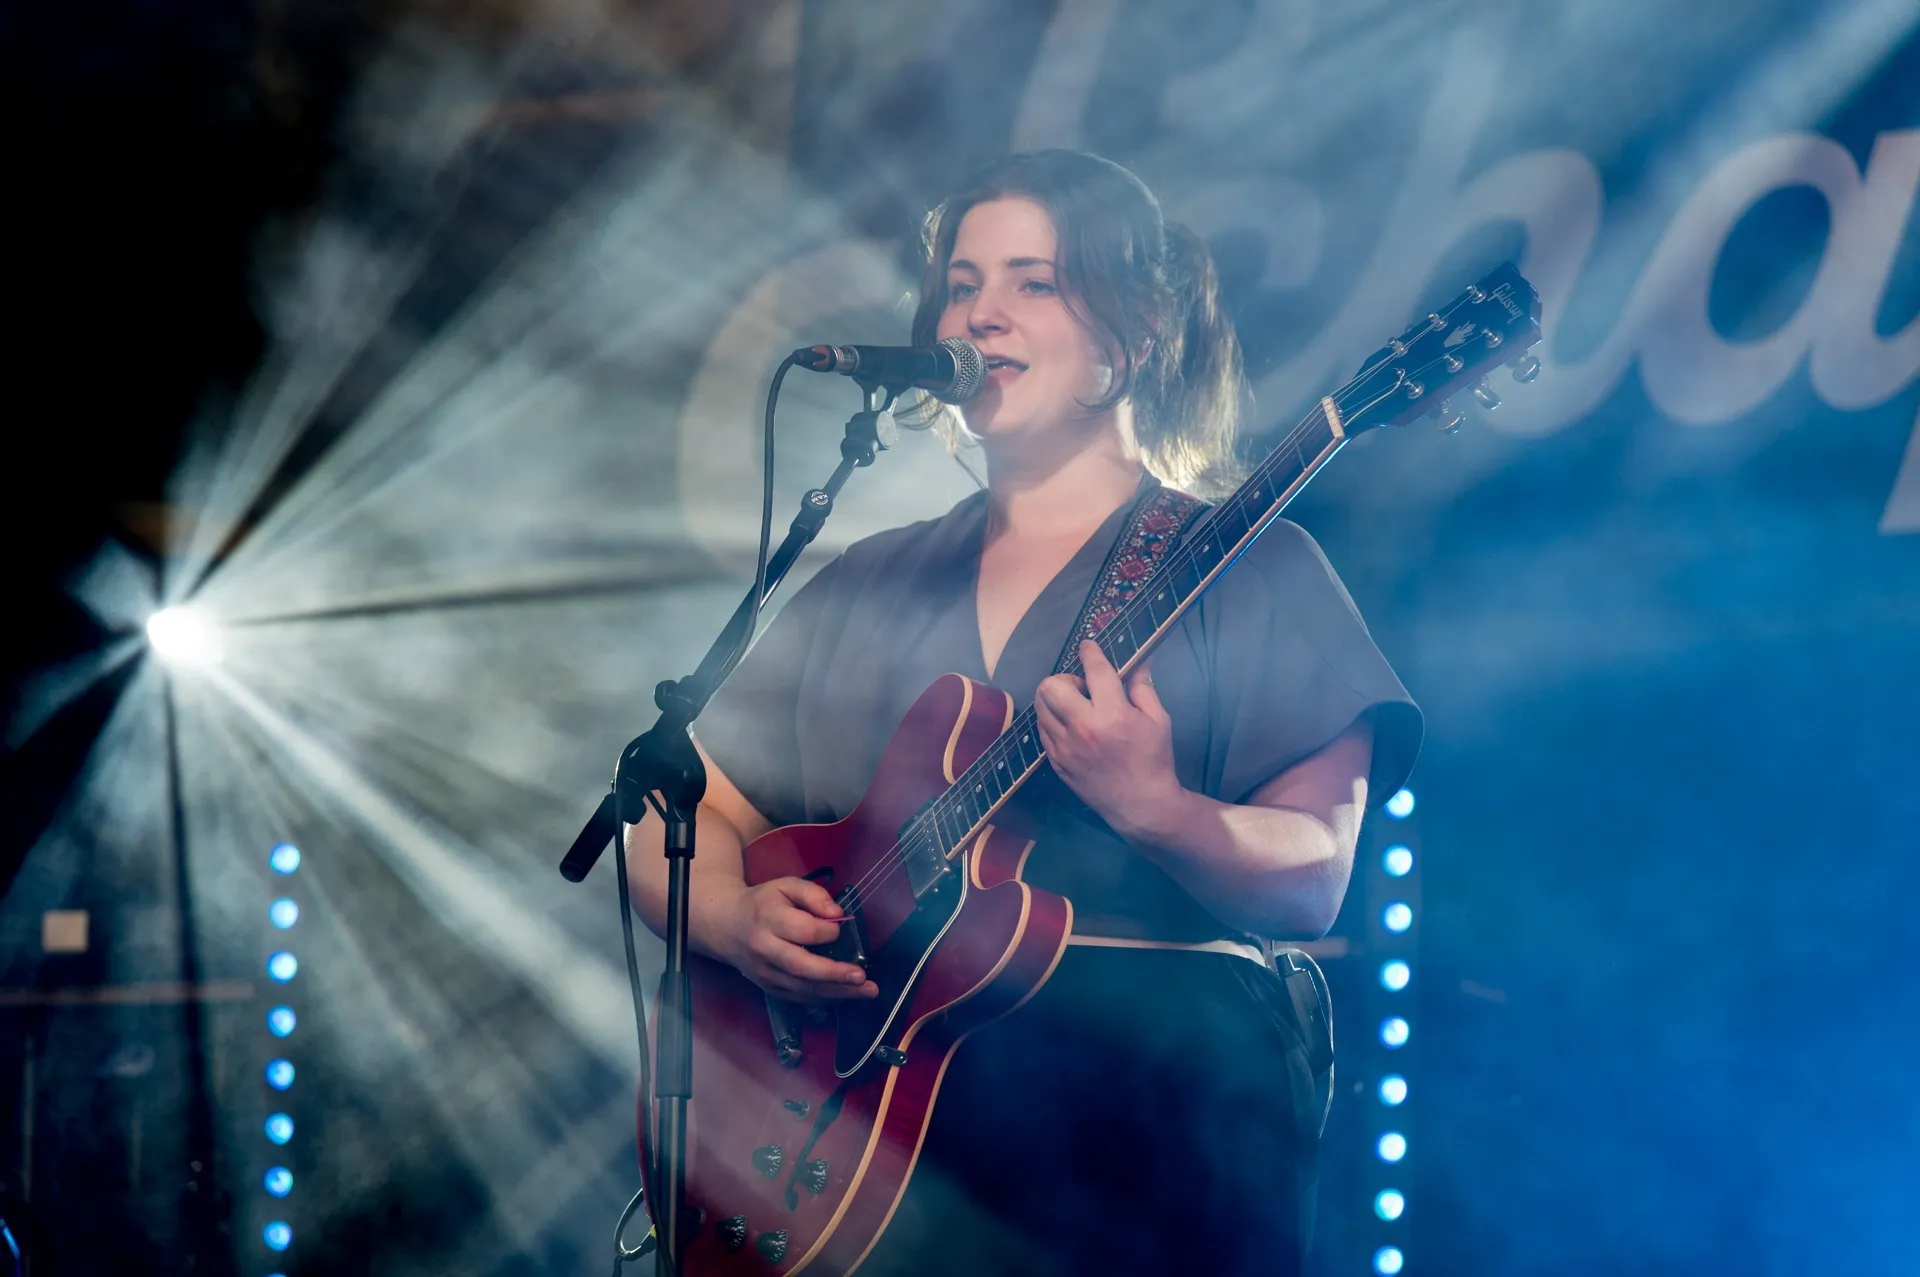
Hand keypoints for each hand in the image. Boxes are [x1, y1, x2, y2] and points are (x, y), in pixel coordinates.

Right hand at [713, 878, 879, 1001]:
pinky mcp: (768, 988)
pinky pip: (798, 997)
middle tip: (862, 977)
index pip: (802, 930)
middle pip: (801, 966)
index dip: (826, 931)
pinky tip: (846, 995)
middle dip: (834, 974)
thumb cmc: (763, 904)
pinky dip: (824, 998)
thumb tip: (837, 914)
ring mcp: (764, 973)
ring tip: (866, 992)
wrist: (726, 926)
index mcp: (768, 919)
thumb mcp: (786, 886)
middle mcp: (764, 950)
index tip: (838, 928)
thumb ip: (813, 894)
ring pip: (802, 988)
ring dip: (836, 992)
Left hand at [1033, 641, 1187, 839]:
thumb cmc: (1154, 759)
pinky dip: (1053, 720)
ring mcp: (1065, 747)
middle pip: (1051, 686)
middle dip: (1064, 678)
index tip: (1088, 646)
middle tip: (1081, 689)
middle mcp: (1084, 728)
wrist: (1140, 805)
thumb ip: (1143, 687)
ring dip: (1055, 698)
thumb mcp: (1158, 720)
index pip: (1094, 670)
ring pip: (1041, 706)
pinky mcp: (1056, 761)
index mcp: (1114, 714)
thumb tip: (1140, 660)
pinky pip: (1043, 729)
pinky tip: (1071, 726)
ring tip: (1075, 706)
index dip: (1090, 651)